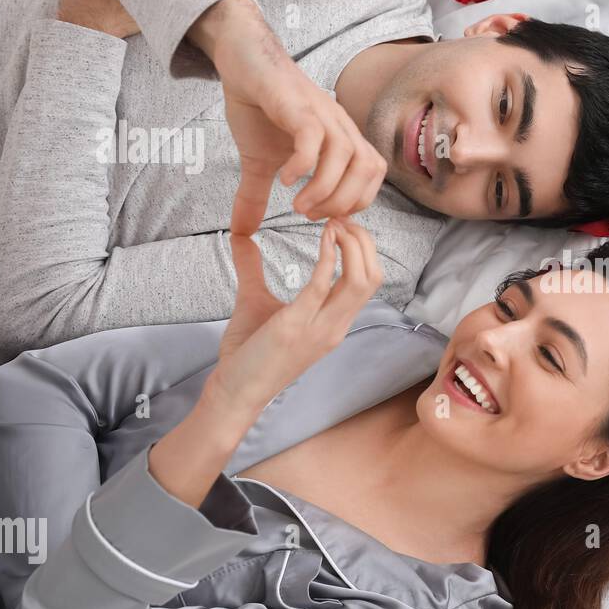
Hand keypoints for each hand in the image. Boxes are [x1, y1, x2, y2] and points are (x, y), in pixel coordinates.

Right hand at [189, 0, 386, 234]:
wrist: (242, 60)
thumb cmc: (259, 108)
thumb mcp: (258, 162)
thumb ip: (256, 196)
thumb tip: (241, 232)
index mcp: (341, 138)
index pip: (373, 173)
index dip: (356, 201)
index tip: (326, 217)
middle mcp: (339, 125)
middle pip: (368, 169)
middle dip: (342, 201)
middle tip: (312, 215)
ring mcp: (320, 112)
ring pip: (346, 156)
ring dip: (325, 189)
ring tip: (299, 205)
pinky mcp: (296, 103)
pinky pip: (314, 135)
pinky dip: (304, 162)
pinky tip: (284, 178)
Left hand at [202, 218, 383, 418]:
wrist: (235, 391)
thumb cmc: (248, 353)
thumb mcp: (255, 301)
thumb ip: (252, 267)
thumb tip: (241, 237)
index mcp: (334, 323)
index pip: (368, 281)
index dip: (363, 248)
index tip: (343, 224)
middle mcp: (335, 326)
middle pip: (373, 276)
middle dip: (364, 242)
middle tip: (342, 218)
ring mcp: (320, 328)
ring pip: (360, 280)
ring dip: (352, 246)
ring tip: (335, 224)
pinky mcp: (296, 325)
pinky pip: (322, 285)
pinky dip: (327, 256)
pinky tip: (323, 235)